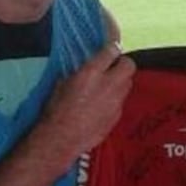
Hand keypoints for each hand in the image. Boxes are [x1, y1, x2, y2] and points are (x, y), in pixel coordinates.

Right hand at [31, 44, 135, 170]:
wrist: (62, 140)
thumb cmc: (56, 110)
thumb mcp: (62, 83)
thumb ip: (81, 72)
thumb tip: (88, 67)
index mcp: (92, 73)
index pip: (112, 50)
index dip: (113, 46)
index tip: (112, 46)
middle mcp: (109, 84)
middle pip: (129, 65)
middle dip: (122, 63)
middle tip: (112, 67)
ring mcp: (116, 101)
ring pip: (128, 83)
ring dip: (120, 81)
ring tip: (108, 86)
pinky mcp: (117, 116)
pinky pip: (121, 101)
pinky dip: (115, 99)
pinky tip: (103, 105)